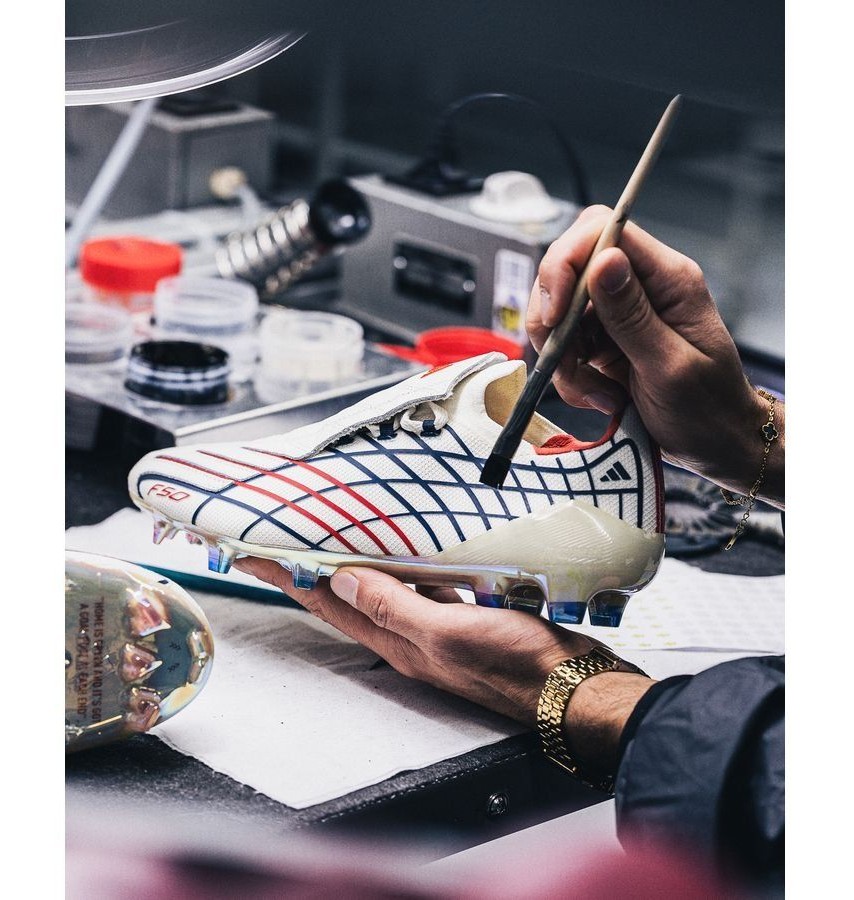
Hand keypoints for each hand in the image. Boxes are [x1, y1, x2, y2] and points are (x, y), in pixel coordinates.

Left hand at [233, 559, 654, 774]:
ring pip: (381, 591)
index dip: (289, 578)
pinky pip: (421, 588)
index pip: (329, 604)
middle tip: (280, 540)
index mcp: (400, 643)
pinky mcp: (468, 620)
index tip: (253, 553)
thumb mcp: (451, 635)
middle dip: (308, 570)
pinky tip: (409, 552)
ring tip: (330, 537)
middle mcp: (411, 639)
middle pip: (345, 598)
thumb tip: (342, 578)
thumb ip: (396, 608)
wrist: (578, 691)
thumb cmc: (522, 667)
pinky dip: (403, 568)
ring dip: (352, 565)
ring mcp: (439, 631)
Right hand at [527, 206, 783, 505]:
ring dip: (561, 356)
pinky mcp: (604, 339)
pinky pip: (565, 344)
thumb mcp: (671, 366)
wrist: (717, 444)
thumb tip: (604, 261)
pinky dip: (568, 374)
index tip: (555, 314)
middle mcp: (641, 286)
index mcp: (668, 279)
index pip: (603, 232)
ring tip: (592, 392)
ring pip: (559, 311)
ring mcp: (620, 312)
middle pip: (569, 268)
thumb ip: (633, 316)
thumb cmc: (709, 409)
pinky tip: (598, 396)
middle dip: (553, 318)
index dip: (566, 263)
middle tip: (563, 361)